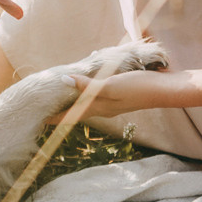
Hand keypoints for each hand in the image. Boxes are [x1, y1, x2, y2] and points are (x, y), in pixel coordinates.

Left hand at [57, 67, 191, 118]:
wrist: (163, 90)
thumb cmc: (137, 87)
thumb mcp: (110, 84)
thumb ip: (87, 85)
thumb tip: (63, 81)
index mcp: (98, 107)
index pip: (70, 116)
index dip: (54, 118)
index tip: (38, 119)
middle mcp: (102, 108)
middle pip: (76, 112)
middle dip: (60, 112)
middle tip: (44, 108)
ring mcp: (111, 103)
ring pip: (85, 105)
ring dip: (72, 103)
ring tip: (59, 98)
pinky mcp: (118, 96)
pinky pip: (95, 97)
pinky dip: (85, 93)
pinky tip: (85, 85)